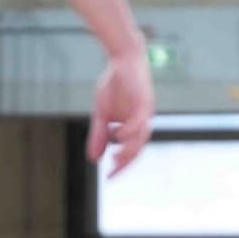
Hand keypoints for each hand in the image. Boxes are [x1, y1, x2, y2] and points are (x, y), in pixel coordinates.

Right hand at [87, 50, 155, 177]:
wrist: (123, 59)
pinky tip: (120, 136)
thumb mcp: (102, 113)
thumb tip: (93, 159)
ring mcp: (145, 112)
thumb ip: (99, 134)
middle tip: (114, 172)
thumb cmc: (114, 85)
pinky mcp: (144, 100)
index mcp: (135, 126)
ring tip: (117, 159)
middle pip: (138, 148)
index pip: (130, 151)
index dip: (121, 165)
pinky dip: (131, 129)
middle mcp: (143, 122)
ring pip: (141, 136)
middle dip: (126, 162)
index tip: (109, 177)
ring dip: (129, 149)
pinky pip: (140, 119)